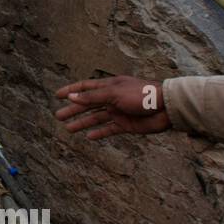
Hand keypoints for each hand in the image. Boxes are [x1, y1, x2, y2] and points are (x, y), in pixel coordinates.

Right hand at [54, 76, 170, 139]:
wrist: (166, 107)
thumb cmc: (141, 95)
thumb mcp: (114, 94)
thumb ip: (92, 97)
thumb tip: (71, 96)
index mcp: (108, 87)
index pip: (85, 87)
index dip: (71, 90)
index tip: (57, 95)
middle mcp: (111, 99)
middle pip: (87, 104)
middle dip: (73, 110)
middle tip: (58, 116)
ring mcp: (118, 112)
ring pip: (96, 118)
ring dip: (82, 123)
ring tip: (68, 129)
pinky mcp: (126, 124)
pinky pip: (109, 129)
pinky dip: (99, 133)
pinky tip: (89, 137)